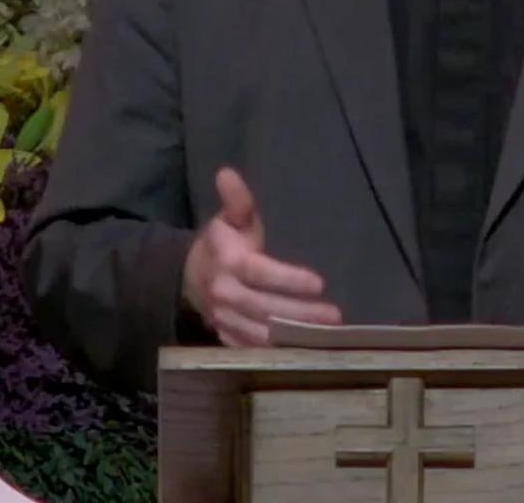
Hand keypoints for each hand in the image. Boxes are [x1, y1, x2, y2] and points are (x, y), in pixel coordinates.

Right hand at [182, 167, 342, 346]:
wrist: (189, 277)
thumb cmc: (223, 243)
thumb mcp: (230, 218)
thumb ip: (236, 200)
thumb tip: (227, 173)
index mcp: (229, 262)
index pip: (261, 273)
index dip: (289, 280)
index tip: (319, 283)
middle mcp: (225, 294)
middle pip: (265, 307)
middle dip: (300, 312)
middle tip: (334, 315)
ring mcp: (224, 319)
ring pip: (260, 332)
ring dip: (293, 335)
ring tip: (326, 333)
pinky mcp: (227, 336)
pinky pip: (251, 348)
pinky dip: (275, 351)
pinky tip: (302, 349)